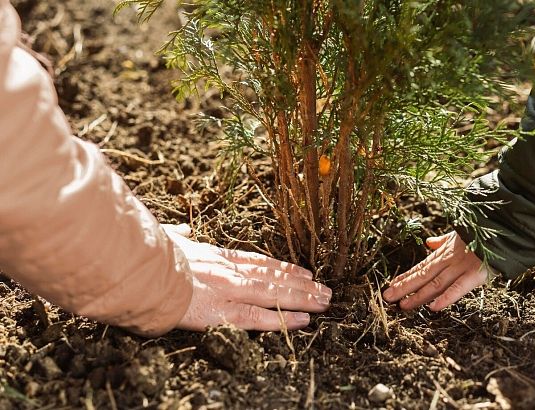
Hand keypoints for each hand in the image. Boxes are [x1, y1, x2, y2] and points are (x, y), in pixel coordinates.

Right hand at [162, 224, 331, 331]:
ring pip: (274, 295)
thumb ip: (179, 236)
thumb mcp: (167, 239)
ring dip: (302, 299)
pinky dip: (283, 319)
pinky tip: (303, 320)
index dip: (284, 268)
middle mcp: (229, 271)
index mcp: (217, 256)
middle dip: (302, 284)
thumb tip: (183, 230)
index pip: (259, 262)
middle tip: (325, 288)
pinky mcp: (221, 312)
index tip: (304, 271)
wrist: (137, 270)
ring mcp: (228, 290)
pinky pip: (258, 317)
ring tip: (324, 301)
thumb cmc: (149, 255)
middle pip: (273, 278)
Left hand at [383, 232, 487, 310]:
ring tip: (403, 305)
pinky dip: (446, 298)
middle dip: (404, 287)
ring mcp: (461, 267)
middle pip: (423, 276)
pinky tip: (433, 308)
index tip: (391, 286)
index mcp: (444, 253)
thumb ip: (443, 240)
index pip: (421, 267)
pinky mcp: (475, 275)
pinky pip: (458, 288)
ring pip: (435, 284)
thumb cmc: (481, 234)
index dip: (405, 277)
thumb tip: (430, 242)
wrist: (503, 228)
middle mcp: (448, 260)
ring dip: (418, 296)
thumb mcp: (459, 235)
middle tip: (386, 298)